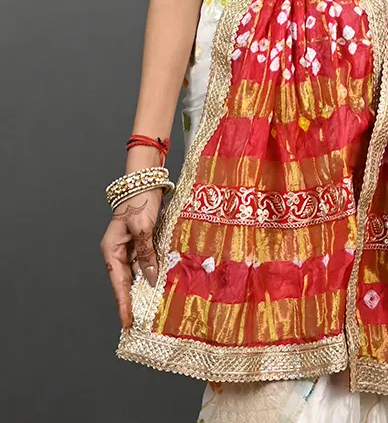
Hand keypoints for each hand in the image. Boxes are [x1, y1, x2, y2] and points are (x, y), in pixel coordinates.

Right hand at [100, 187, 163, 328]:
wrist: (146, 179)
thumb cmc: (140, 201)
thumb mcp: (142, 228)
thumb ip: (146, 254)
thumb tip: (151, 279)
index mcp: (111, 250)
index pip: (118, 284)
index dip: (124, 304)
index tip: (128, 323)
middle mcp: (118, 251)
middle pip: (126, 282)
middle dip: (134, 300)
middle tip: (143, 322)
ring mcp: (130, 247)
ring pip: (138, 273)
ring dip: (145, 288)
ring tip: (152, 308)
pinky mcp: (142, 241)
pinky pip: (146, 262)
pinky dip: (153, 272)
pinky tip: (160, 283)